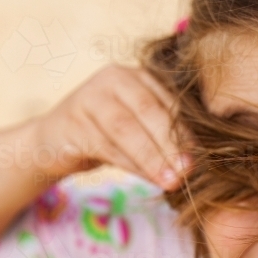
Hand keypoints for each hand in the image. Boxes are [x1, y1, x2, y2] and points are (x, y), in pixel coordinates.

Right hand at [30, 64, 191, 188]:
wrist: (55, 142)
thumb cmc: (109, 137)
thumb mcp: (141, 131)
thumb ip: (164, 137)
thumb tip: (196, 163)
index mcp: (139, 76)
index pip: (168, 101)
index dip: (186, 130)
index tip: (202, 157)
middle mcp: (114, 78)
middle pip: (148, 110)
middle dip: (170, 143)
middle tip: (188, 170)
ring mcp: (89, 96)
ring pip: (126, 128)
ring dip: (151, 157)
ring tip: (171, 180)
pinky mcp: (71, 121)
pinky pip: (105, 145)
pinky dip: (129, 164)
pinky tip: (147, 178)